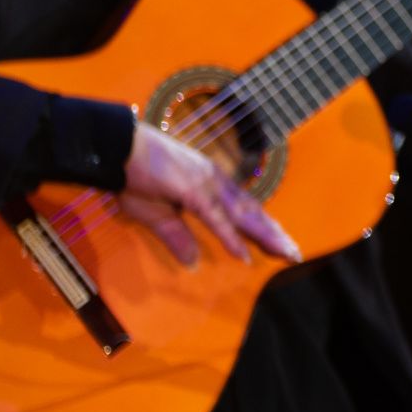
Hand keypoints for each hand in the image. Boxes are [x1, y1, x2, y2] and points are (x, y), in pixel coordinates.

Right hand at [121, 122, 300, 267]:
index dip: (263, 229)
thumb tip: (193, 263)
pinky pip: (215, 218)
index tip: (282, 244)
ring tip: (285, 254)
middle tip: (295, 255)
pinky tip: (244, 255)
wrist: (116, 148)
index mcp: (210, 186)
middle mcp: (215, 183)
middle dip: (274, 235)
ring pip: (243, 215)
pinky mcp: (191, 190)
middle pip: (251, 214)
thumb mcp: (156, 216)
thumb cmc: (134, 176)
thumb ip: (177, 238)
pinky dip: (230, 237)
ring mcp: (205, 184)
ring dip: (265, 236)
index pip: (243, 211)